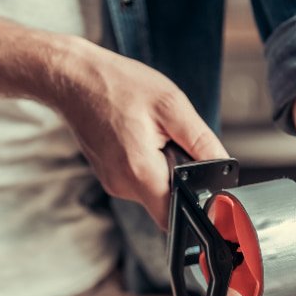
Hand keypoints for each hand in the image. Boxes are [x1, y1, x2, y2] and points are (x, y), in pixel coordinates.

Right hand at [48, 38, 227, 226]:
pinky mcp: (109, 176)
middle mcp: (123, 185)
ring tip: (153, 136)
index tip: (202, 188)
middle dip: (179, 180)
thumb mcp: (171, 106)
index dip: (195, 208)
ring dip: (163, 169)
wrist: (71, 78)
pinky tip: (140, 137)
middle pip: (166, 203)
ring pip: (153, 190)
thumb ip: (202, 142)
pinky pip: (139, 179)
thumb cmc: (116, 85)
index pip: (174, 217)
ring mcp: (113, 182)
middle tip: (173, 146)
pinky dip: (148, 163)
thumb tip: (224, 167)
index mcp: (140, 172)